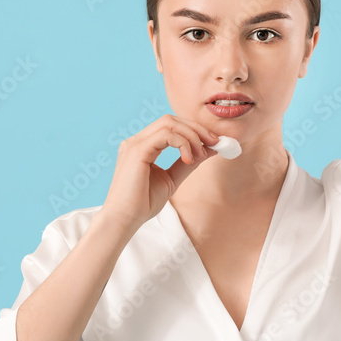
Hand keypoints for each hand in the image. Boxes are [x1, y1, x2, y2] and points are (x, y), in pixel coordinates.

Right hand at [100, 115, 219, 229]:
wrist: (124, 220)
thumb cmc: (142, 203)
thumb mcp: (171, 179)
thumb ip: (186, 163)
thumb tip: (208, 150)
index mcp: (143, 146)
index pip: (170, 126)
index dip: (194, 130)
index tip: (213, 143)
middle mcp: (137, 141)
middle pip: (171, 120)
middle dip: (196, 129)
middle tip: (215, 143)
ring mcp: (135, 143)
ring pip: (169, 123)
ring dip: (192, 136)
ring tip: (201, 155)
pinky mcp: (137, 151)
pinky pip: (166, 135)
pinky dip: (183, 143)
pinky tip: (189, 160)